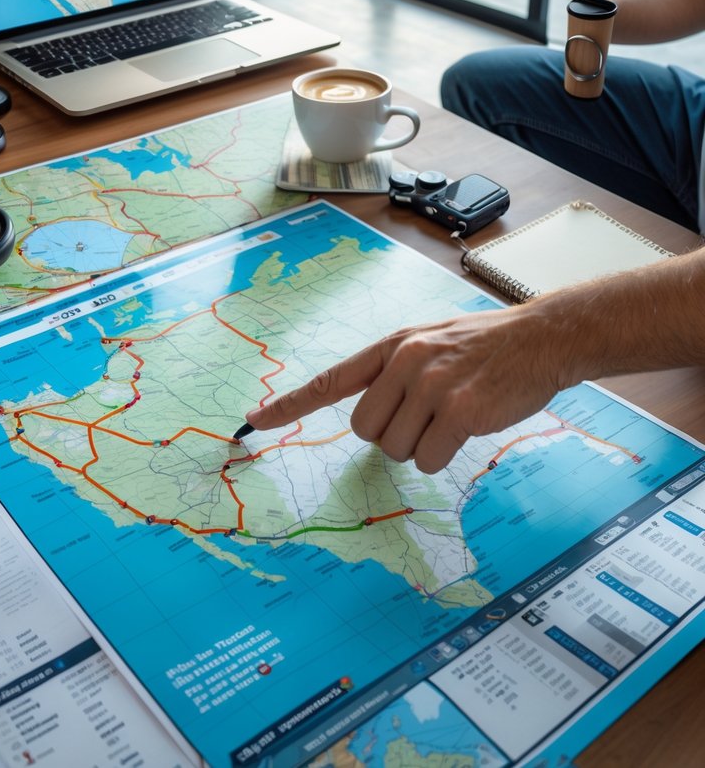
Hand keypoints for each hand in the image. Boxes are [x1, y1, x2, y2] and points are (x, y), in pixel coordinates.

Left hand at [245, 308, 559, 473]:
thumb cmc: (487, 347)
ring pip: (395, 449)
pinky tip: (468, 427)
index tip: (255, 420)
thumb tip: (369, 417)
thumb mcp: (433, 341)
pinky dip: (444, 455)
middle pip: (365, 430)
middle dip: (392, 435)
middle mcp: (406, 360)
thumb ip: (397, 370)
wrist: (541, 338)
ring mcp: (431, 384)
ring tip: (453, 415)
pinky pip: (428, 458)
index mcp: (393, 345)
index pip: (332, 378)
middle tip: (428, 417)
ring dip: (422, 446)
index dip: (292, 404)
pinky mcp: (458, 410)